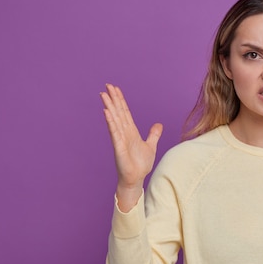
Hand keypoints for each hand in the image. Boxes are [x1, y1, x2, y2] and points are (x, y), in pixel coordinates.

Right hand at [100, 84, 162, 208]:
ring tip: (104, 94)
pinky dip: (111, 122)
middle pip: (118, 112)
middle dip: (113, 99)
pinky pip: (114, 132)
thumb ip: (153, 134)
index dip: (121, 100)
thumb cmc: (140, 164)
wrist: (136, 178)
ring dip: (109, 107)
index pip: (125, 112)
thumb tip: (158, 124)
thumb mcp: (150, 146)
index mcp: (131, 131)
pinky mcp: (118, 147)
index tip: (115, 89)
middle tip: (107, 85)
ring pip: (114, 119)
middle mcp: (124, 133)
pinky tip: (107, 112)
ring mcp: (120, 139)